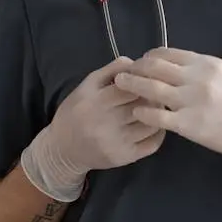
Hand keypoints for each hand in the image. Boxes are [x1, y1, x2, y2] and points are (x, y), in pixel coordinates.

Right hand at [20, 56, 166, 201]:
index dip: (144, 80)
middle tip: (156, 93)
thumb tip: (137, 63)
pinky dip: (159, 133)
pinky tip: (154, 125)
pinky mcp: (124, 158)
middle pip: (142, 104)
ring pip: (151, 124)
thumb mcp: (87, 85)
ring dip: (158, 114)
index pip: (130, 86)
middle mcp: (104, 122)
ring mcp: (115, 142)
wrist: (62, 149)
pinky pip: (152, 143)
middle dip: (152, 96)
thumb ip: (110, 70)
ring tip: (155, 108)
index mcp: (94, 100)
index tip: (148, 78)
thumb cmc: (76, 111)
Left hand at [113, 47, 221, 162]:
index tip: (141, 62)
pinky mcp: (188, 125)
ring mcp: (191, 101)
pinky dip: (142, 112)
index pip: (167, 53)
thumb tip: (183, 67)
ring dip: (131, 84)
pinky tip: (136, 112)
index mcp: (206, 63)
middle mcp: (196, 78)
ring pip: (150, 88)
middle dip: (134, 67)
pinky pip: (157, 116)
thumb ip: (205, 70)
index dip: (148, 56)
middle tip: (124, 73)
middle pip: (153, 66)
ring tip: (119, 85)